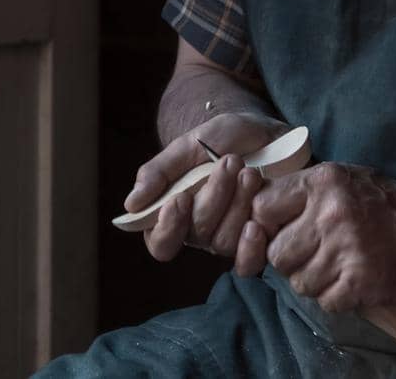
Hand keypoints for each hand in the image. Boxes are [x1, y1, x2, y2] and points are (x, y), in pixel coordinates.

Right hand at [124, 111, 289, 261]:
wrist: (264, 133)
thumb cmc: (222, 139)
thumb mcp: (188, 145)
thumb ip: (159, 172)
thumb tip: (131, 204)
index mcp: (176, 212)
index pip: (161, 242)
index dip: (167, 228)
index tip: (180, 198)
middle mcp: (201, 231)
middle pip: (198, 234)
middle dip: (214, 195)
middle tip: (231, 160)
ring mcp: (230, 238)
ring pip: (224, 242)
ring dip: (238, 205)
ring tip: (250, 173)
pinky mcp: (258, 242)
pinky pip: (250, 262)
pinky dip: (252, 247)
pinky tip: (257, 224)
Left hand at [236, 163, 395, 312]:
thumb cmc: (382, 203)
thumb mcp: (340, 179)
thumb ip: (299, 191)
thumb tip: (252, 211)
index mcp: (321, 182)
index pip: (261, 209)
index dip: (266, 225)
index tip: (282, 231)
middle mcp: (331, 213)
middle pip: (277, 254)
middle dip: (291, 259)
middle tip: (315, 253)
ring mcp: (346, 248)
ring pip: (299, 282)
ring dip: (314, 281)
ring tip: (339, 265)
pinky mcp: (360, 281)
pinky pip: (324, 301)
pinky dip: (336, 297)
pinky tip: (352, 281)